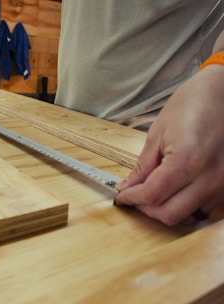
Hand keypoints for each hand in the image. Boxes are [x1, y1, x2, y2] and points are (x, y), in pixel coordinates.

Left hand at [116, 65, 223, 224]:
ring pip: (188, 215)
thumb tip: (128, 186)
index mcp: (188, 161)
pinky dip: (184, 205)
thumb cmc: (192, 104)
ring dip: (165, 209)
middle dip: (146, 209)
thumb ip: (143, 166)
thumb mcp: (158, 134)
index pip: (152, 195)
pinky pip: (203, 207)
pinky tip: (175, 191)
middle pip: (170, 214)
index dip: (132, 198)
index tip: (122, 197)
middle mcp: (211, 178)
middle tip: (134, 197)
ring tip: (153, 193)